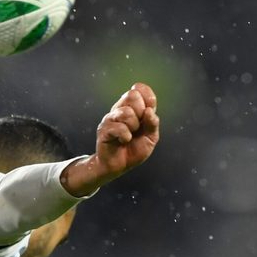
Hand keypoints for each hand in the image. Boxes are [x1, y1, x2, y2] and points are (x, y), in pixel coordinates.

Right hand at [60, 82, 159, 196]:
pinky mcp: (104, 129)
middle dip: (141, 111)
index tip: (149, 110)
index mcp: (133, 109)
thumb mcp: (150, 138)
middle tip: (138, 126)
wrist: (118, 165)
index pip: (139, 90)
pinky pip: (119, 127)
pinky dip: (126, 136)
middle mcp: (120, 110)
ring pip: (126, 112)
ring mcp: (110, 118)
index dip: (148, 96)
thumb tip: (149, 111)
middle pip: (132, 96)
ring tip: (130, 135)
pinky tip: (124, 140)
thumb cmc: (133, 150)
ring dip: (133, 127)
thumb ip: (152, 124)